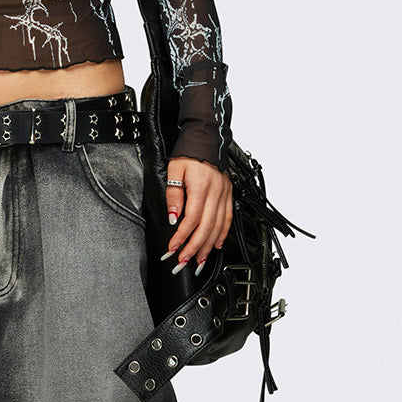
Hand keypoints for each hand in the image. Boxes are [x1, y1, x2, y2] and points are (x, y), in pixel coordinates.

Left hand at [164, 157, 232, 274]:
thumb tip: (174, 217)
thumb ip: (174, 195)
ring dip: (208, 246)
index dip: (182, 236)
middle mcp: (216, 192)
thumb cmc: (189, 154)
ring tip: (199, 260)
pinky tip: (215, 245)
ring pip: (218, 226)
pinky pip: (228, 218)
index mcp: (201, 187)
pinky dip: (222, 234)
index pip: (192, 219)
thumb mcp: (174, 170)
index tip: (172, 248)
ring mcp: (224, 194)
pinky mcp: (229, 194)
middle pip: (206, 227)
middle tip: (185, 261)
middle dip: (195, 248)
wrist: (207, 140)